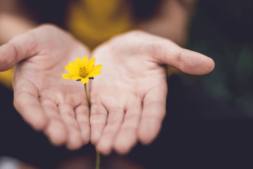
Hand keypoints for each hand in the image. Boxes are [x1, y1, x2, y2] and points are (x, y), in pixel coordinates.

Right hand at [0, 24, 90, 149]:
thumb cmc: (41, 41)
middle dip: (55, 127)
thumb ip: (11, 51)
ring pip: (67, 117)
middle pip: (48, 114)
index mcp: (27, 85)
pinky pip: (83, 112)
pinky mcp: (79, 98)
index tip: (39, 123)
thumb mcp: (27, 41)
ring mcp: (62, 99)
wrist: (63, 43)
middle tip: (61, 139)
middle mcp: (44, 97)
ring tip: (77, 142)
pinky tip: (90, 134)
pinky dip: (86, 123)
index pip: (26, 101)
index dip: (32, 112)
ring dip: (72, 130)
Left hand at [90, 30, 214, 154]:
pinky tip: (90, 136)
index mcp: (153, 90)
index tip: (146, 136)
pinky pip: (96, 114)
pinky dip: (94, 125)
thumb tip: (209, 64)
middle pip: (132, 120)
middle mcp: (136, 101)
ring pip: (113, 121)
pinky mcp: (99, 100)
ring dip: (109, 134)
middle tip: (120, 147)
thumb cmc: (142, 47)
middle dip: (127, 134)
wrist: (118, 47)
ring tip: (104, 147)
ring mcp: (117, 102)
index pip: (154, 109)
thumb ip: (180, 57)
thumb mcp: (160, 47)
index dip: (151, 122)